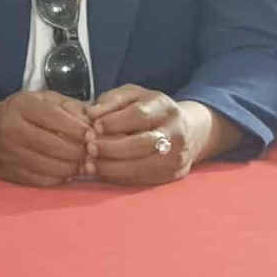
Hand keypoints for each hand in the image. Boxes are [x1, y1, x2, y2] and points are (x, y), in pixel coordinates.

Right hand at [0, 90, 92, 186]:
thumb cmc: (21, 112)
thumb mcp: (42, 99)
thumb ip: (69, 106)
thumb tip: (92, 124)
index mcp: (22, 106)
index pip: (55, 119)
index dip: (78, 130)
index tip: (92, 135)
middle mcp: (12, 129)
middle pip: (53, 146)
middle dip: (78, 152)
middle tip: (91, 154)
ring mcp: (8, 153)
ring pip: (48, 166)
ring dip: (71, 168)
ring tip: (82, 164)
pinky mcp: (7, 172)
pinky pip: (39, 180)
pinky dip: (57, 179)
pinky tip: (66, 173)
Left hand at [85, 87, 217, 186]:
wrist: (187, 130)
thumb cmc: (151, 111)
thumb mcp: (133, 96)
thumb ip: (112, 100)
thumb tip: (91, 114)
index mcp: (165, 108)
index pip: (139, 115)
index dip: (114, 122)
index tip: (94, 127)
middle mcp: (175, 132)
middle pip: (143, 143)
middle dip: (112, 148)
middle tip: (90, 148)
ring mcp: (177, 156)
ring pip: (144, 165)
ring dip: (113, 167)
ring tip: (91, 164)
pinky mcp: (173, 174)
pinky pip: (144, 180)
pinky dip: (120, 178)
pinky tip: (103, 173)